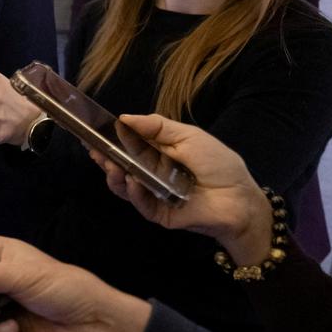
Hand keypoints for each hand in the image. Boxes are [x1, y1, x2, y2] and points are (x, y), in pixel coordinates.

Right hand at [92, 114, 274, 265]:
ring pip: (124, 186)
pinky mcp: (159, 213)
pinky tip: (132, 181)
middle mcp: (150, 174)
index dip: (109, 140)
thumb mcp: (189, 136)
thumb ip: (157, 127)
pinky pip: (141, 204)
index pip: (126, 146)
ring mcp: (152, 194)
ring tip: (110, 165)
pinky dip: (133, 192)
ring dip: (114, 175)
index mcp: (156, 154)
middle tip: (94, 150)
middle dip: (104, 158)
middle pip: (119, 166)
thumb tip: (123, 118)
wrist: (240, 198)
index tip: (91, 133)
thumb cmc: (218, 164)